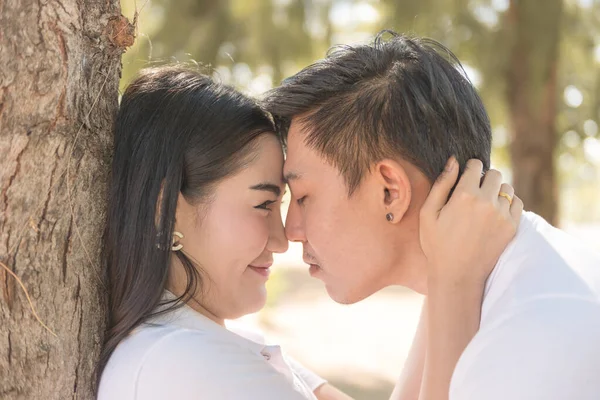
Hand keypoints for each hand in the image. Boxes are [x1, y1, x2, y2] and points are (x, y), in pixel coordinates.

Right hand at [419, 157, 522, 284]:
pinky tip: (495, 213)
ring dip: (497, 191)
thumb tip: (454, 161)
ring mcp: (502, 215)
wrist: (457, 275)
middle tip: (474, 193)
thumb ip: (441, 184)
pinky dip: (508, 204)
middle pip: (494, 174)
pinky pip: (517, 204)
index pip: (475, 165)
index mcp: (465, 195)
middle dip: (484, 179)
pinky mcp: (512, 227)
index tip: (465, 179)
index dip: (469, 170)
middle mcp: (487, 202)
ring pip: (507, 188)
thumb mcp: (428, 213)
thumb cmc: (437, 243)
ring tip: (484, 205)